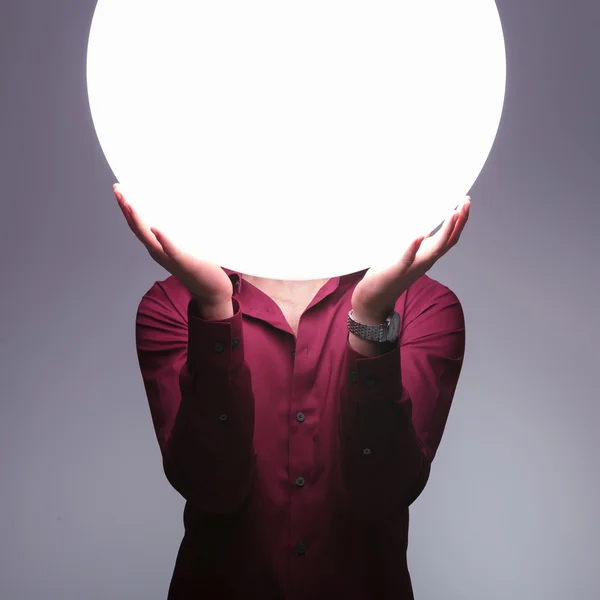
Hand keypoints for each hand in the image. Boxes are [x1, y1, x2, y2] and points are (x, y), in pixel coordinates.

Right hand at [114, 184, 232, 306]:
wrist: (212, 290)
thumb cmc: (201, 266)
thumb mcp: (187, 244)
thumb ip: (179, 230)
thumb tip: (180, 206)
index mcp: (158, 246)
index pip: (138, 225)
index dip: (126, 208)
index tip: (118, 189)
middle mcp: (158, 252)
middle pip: (137, 228)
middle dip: (126, 208)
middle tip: (117, 189)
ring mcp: (169, 258)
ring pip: (148, 238)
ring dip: (138, 220)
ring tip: (128, 203)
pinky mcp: (184, 263)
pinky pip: (171, 250)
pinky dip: (162, 239)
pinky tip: (155, 228)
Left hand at [351, 196, 470, 319]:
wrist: (375, 298)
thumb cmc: (390, 273)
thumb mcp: (407, 254)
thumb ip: (418, 244)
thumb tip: (423, 230)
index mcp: (427, 255)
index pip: (449, 237)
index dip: (460, 220)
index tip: (465, 201)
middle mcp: (425, 260)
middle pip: (448, 240)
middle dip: (459, 221)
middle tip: (466, 202)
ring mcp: (413, 266)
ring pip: (434, 249)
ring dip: (445, 231)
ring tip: (452, 213)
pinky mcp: (397, 271)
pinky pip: (407, 259)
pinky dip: (413, 248)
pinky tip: (418, 236)